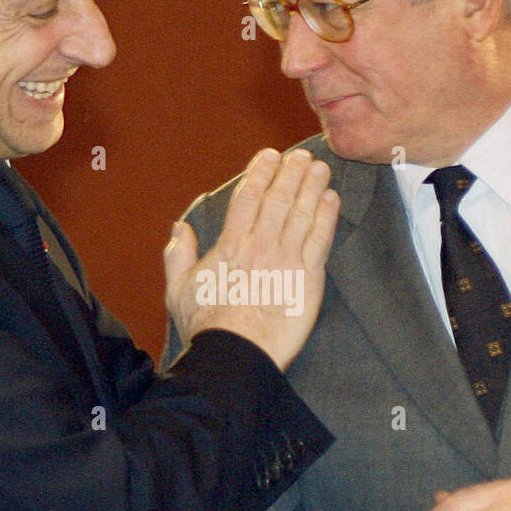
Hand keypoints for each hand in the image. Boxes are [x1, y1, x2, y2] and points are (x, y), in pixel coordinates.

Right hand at [164, 147, 339, 370]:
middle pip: (279, 198)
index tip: (270, 156)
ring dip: (312, 187)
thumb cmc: (207, 327)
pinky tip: (332, 200)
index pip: (248, 197)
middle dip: (292, 173)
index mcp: (230, 245)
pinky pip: (320, 240)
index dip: (260, 172)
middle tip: (302, 156)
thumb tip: (180, 229)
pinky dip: (327, 217)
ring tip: (320, 168)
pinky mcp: (308, 279)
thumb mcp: (178, 290)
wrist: (236, 355)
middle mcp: (260, 245)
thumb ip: (178, 255)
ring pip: (303, 213)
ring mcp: (286, 260)